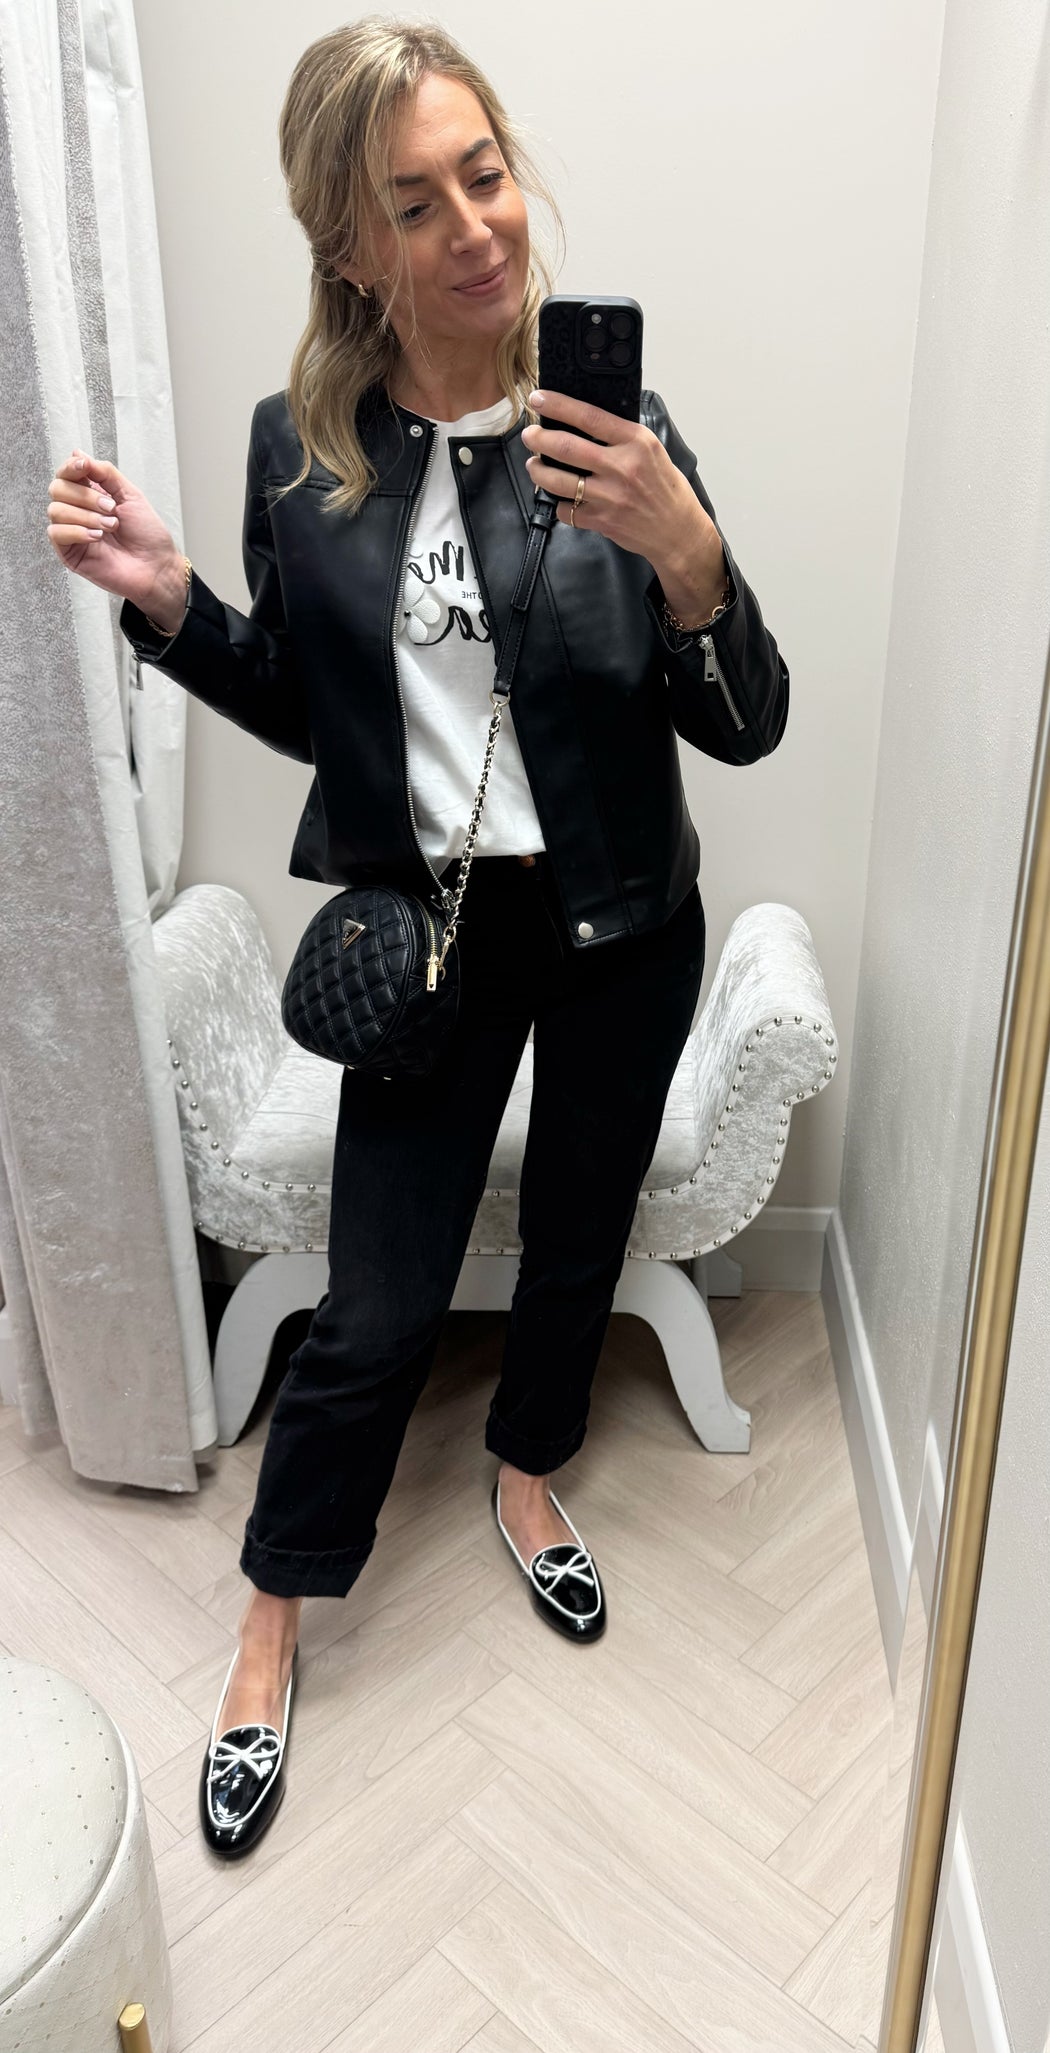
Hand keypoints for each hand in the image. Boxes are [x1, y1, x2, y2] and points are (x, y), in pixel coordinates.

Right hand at [46, 449, 184, 619]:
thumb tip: (77, 454)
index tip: (84, 467)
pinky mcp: (69, 553)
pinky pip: (56, 533)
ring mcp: (72, 532)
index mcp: (90, 495)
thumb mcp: (129, 494)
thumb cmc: (147, 534)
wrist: (157, 566)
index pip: (65, 474)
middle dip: (85, 496)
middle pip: (57, 488)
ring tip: (111, 526)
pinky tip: (97, 537)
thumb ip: (104, 472)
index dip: (71, 467)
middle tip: (111, 508)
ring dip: (86, 516)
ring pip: (55, 510)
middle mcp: (77, 511)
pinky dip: (77, 531)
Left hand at [521, 390, 724, 605]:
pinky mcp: (601, 521)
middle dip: (538, 438)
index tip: (539, 399)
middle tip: (529, 434)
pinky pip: (566, 509)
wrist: (678, 530)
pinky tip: (561, 497)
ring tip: (534, 464)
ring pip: (557, 480)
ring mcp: (609, 496)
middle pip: (565, 447)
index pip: (589, 416)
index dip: (558, 405)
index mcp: (635, 442)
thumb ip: (621, 435)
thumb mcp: (652, 450)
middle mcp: (621, 467)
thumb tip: (585, 420)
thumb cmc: (665, 488)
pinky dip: (559, 503)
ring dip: (538, 470)